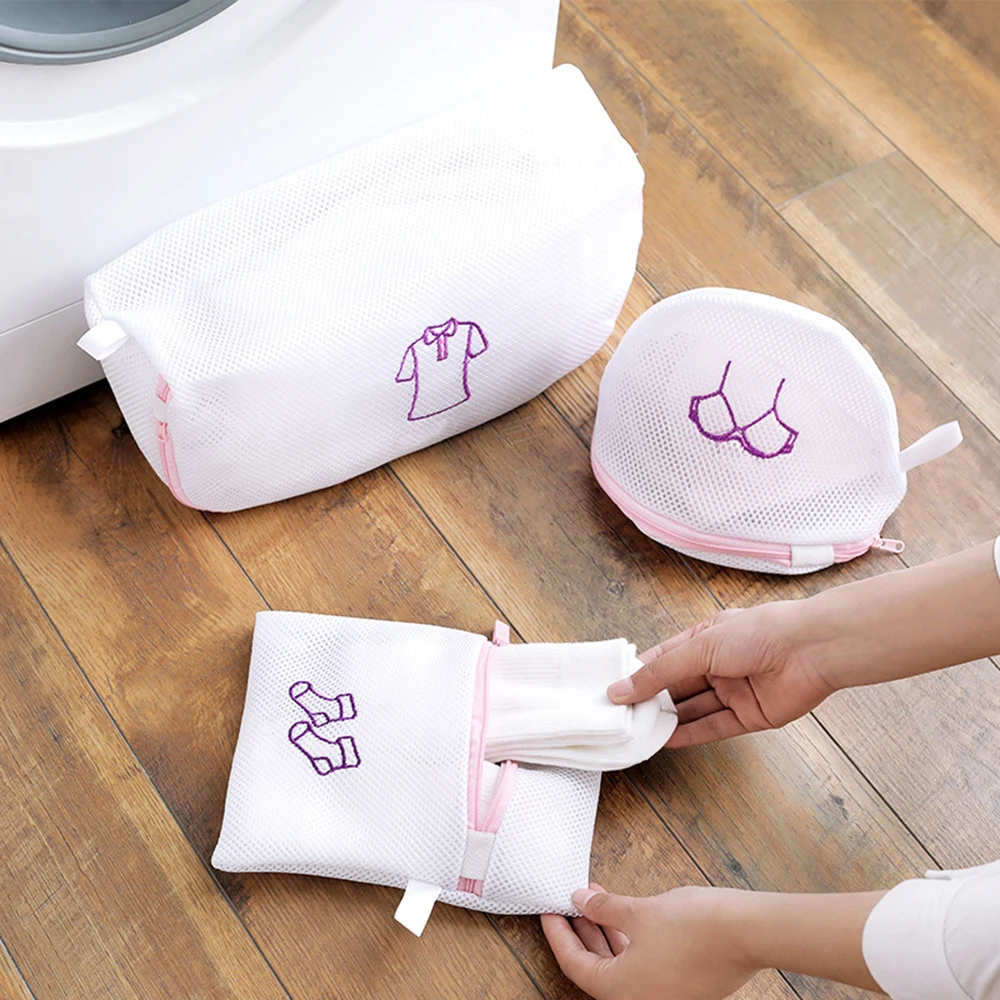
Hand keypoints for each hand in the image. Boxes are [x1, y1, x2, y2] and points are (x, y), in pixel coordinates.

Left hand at [542, 883, 885, 998]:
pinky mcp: (681, 986)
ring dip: (605, 932)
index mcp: (621, 991)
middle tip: (568, 903)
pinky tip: (622, 912)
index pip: (575, 965)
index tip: (547, 912)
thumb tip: (580, 901)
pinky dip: (628, 939)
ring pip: (620, 965)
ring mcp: (662, 996)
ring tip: (594, 898)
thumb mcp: (638, 912)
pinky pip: (641, 964)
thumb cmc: (695, 925)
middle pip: (596, 968)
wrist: (747, 932)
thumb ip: (603, 909)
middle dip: (582, 931)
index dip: (558, 935)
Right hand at [608, 541, 999, 747]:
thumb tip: (621, 689)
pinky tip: (666, 742)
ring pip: (692, 710)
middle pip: (675, 688)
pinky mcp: (749, 715)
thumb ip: (660, 673)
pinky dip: (690, 735)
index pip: (662, 659)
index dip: (638, 675)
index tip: (610, 691)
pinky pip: (713, 727)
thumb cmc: (757, 633)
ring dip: (667, 721)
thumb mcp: (699, 647)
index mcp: (703, 640)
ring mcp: (732, 691)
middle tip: (619, 718)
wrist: (811, 650)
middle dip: (649, 702)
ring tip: (636, 733)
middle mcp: (716, 665)